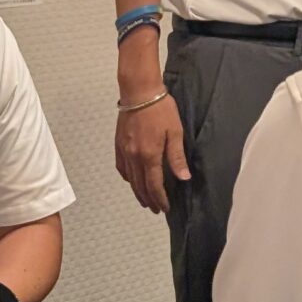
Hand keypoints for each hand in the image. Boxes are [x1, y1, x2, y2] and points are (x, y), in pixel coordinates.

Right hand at [117, 91, 188, 215]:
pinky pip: (121, 167)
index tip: (165, 208)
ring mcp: (124, 151)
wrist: (139, 92)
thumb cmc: (160, 109)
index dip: (160, 199)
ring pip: (130, 179)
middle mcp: (134, 157)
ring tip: (145, 200)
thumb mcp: (175, 132)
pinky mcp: (118, 144)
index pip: (154, 185)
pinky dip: (127, 178)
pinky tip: (132, 180)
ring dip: (137, 192)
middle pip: (140, 186)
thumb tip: (183, 177)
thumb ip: (177, 157)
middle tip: (157, 209)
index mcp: (149, 155)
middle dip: (149, 200)